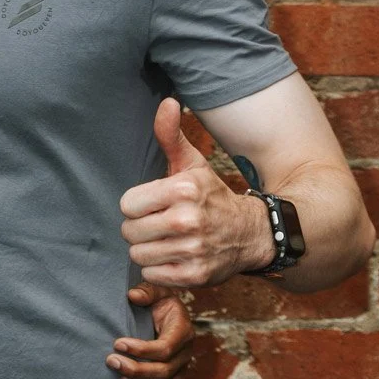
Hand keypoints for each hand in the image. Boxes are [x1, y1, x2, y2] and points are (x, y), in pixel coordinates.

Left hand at [106, 284, 193, 378]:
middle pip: (164, 371)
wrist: (166, 315)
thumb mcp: (157, 290)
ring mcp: (182, 369)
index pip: (165, 348)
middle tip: (111, 361)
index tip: (118, 343)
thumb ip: (146, 291)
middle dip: (136, 369)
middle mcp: (186, 353)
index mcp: (183, 331)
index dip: (141, 350)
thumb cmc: (159, 303)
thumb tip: (133, 296)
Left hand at [119, 99, 272, 286]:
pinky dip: (158, 268)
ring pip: (138, 255)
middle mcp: (188, 220)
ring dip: (148, 249)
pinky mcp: (195, 275)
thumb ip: (171, 135)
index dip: (137, 206)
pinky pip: (152, 274)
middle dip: (140, 228)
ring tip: (167, 240)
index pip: (127, 204)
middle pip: (129, 231)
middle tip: (160, 224)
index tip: (154, 205)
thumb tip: (167, 102)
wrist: (251, 233)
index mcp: (183, 189)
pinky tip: (175, 256)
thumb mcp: (192, 164)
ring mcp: (192, 250)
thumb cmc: (211, 196)